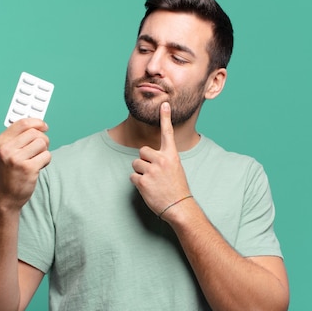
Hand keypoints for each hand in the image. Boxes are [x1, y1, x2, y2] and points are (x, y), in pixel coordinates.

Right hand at [0, 118, 50, 209]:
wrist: (6, 197)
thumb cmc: (10, 173)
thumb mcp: (7, 152)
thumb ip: (19, 138)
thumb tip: (38, 124)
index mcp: (1, 142)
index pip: (23, 123)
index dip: (37, 122)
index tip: (44, 126)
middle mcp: (6, 149)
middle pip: (35, 132)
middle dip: (43, 140)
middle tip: (40, 149)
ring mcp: (16, 159)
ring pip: (42, 143)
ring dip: (44, 151)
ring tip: (36, 160)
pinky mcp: (28, 168)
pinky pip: (47, 156)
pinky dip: (46, 161)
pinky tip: (38, 167)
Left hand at [130, 102, 191, 216]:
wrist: (178, 206)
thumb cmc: (177, 188)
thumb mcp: (175, 169)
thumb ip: (164, 159)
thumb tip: (148, 156)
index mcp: (171, 156)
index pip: (167, 133)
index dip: (165, 118)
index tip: (164, 104)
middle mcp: (161, 160)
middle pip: (142, 151)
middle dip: (144, 161)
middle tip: (153, 173)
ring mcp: (151, 170)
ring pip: (136, 164)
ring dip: (140, 172)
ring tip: (152, 182)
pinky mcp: (142, 181)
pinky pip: (132, 176)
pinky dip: (138, 183)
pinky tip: (148, 189)